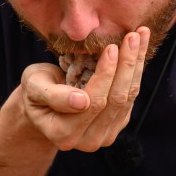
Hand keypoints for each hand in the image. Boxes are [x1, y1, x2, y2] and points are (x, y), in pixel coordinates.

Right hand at [18, 27, 149, 151]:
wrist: (44, 102)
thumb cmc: (35, 89)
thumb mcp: (34, 87)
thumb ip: (53, 96)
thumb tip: (81, 102)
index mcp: (64, 134)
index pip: (93, 102)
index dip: (105, 74)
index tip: (112, 47)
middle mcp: (88, 141)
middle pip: (116, 100)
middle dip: (127, 65)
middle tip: (133, 35)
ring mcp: (105, 135)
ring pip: (129, 97)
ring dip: (137, 64)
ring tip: (141, 35)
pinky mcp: (117, 124)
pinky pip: (132, 96)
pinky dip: (136, 71)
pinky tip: (139, 49)